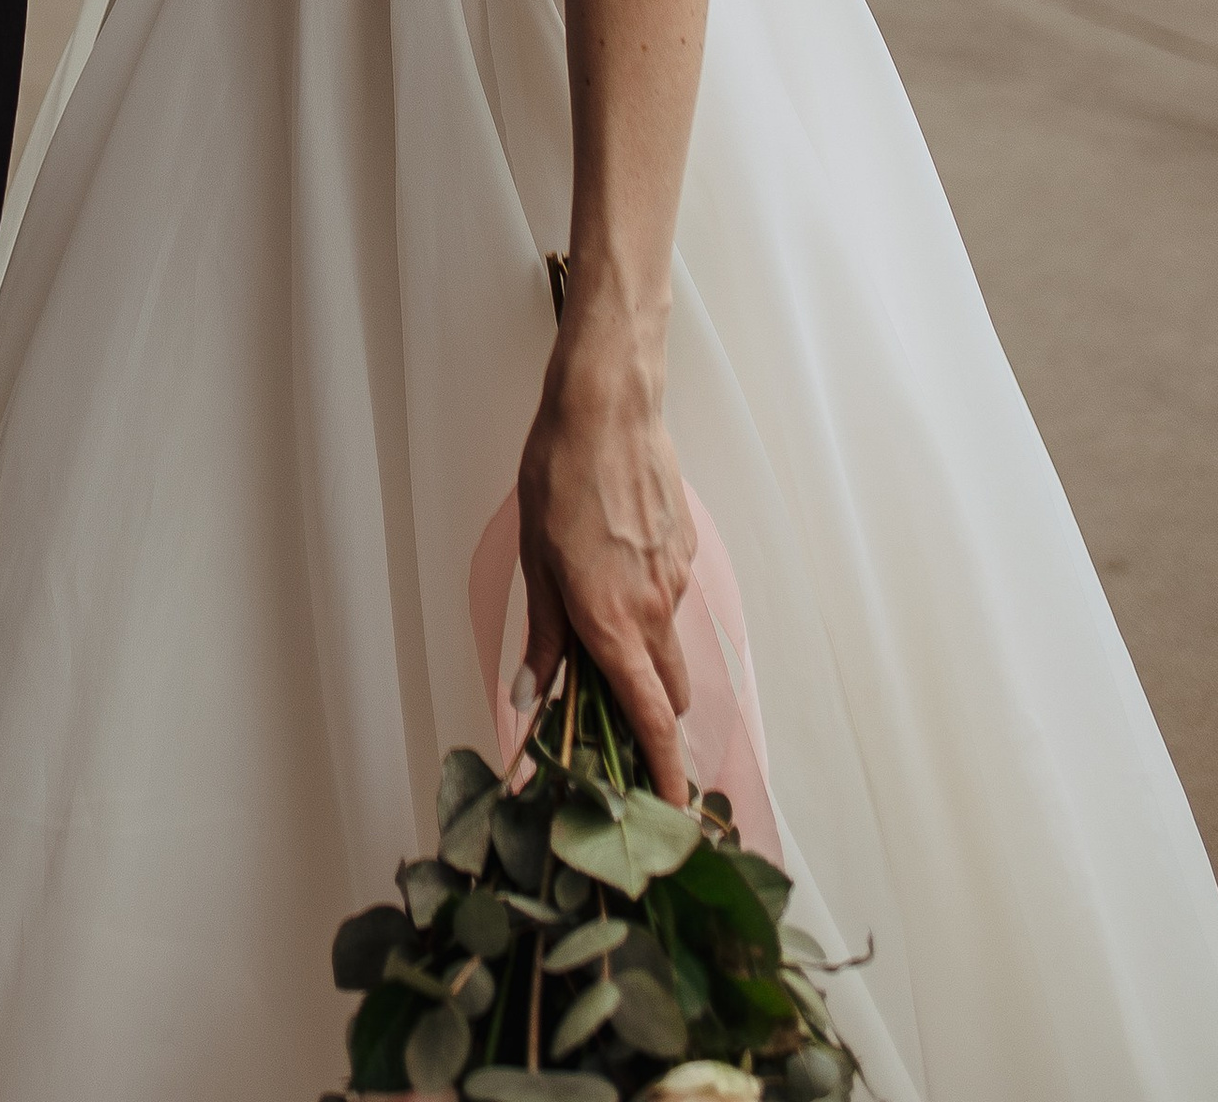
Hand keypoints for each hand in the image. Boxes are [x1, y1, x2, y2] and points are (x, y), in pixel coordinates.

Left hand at [515, 310, 695, 803]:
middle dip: (649, 716)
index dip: (665, 773)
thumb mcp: (535, 560)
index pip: (652, 721)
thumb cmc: (559, 476)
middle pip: (669, 694)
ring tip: (601, 625)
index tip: (673, 811)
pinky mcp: (686, 550)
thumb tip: (530, 699)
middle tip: (610, 714)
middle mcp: (655, 611)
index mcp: (613, 623)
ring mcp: (677, 580)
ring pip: (671, 646)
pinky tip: (615, 561)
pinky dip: (650, 604)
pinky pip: (670, 597)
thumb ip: (544, 637)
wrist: (609, 406)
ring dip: (647, 658)